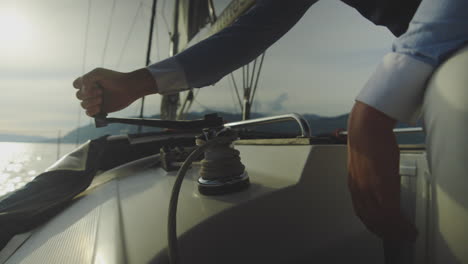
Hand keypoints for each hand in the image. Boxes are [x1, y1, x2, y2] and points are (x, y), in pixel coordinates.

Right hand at [73, 68, 156, 116]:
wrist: (129, 88)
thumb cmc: (115, 79)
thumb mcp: (98, 73)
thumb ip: (86, 78)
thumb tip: (82, 91)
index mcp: (89, 82)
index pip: (76, 85)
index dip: (81, 86)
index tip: (92, 83)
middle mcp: (91, 92)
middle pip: (78, 96)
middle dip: (89, 94)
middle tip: (101, 91)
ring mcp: (95, 101)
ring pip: (83, 105)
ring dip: (91, 102)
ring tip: (102, 99)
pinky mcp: (101, 110)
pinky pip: (89, 113)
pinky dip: (92, 111)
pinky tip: (99, 107)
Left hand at [347, 101, 417, 241]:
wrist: (366, 128)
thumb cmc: (367, 141)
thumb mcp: (364, 165)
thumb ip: (369, 179)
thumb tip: (379, 187)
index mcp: (354, 186)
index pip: (363, 213)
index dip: (374, 225)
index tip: (384, 230)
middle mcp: (359, 191)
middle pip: (372, 221)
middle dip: (386, 232)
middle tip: (397, 236)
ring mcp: (369, 189)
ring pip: (381, 221)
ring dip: (394, 231)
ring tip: (405, 234)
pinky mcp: (381, 185)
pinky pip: (390, 213)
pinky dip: (399, 224)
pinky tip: (406, 226)